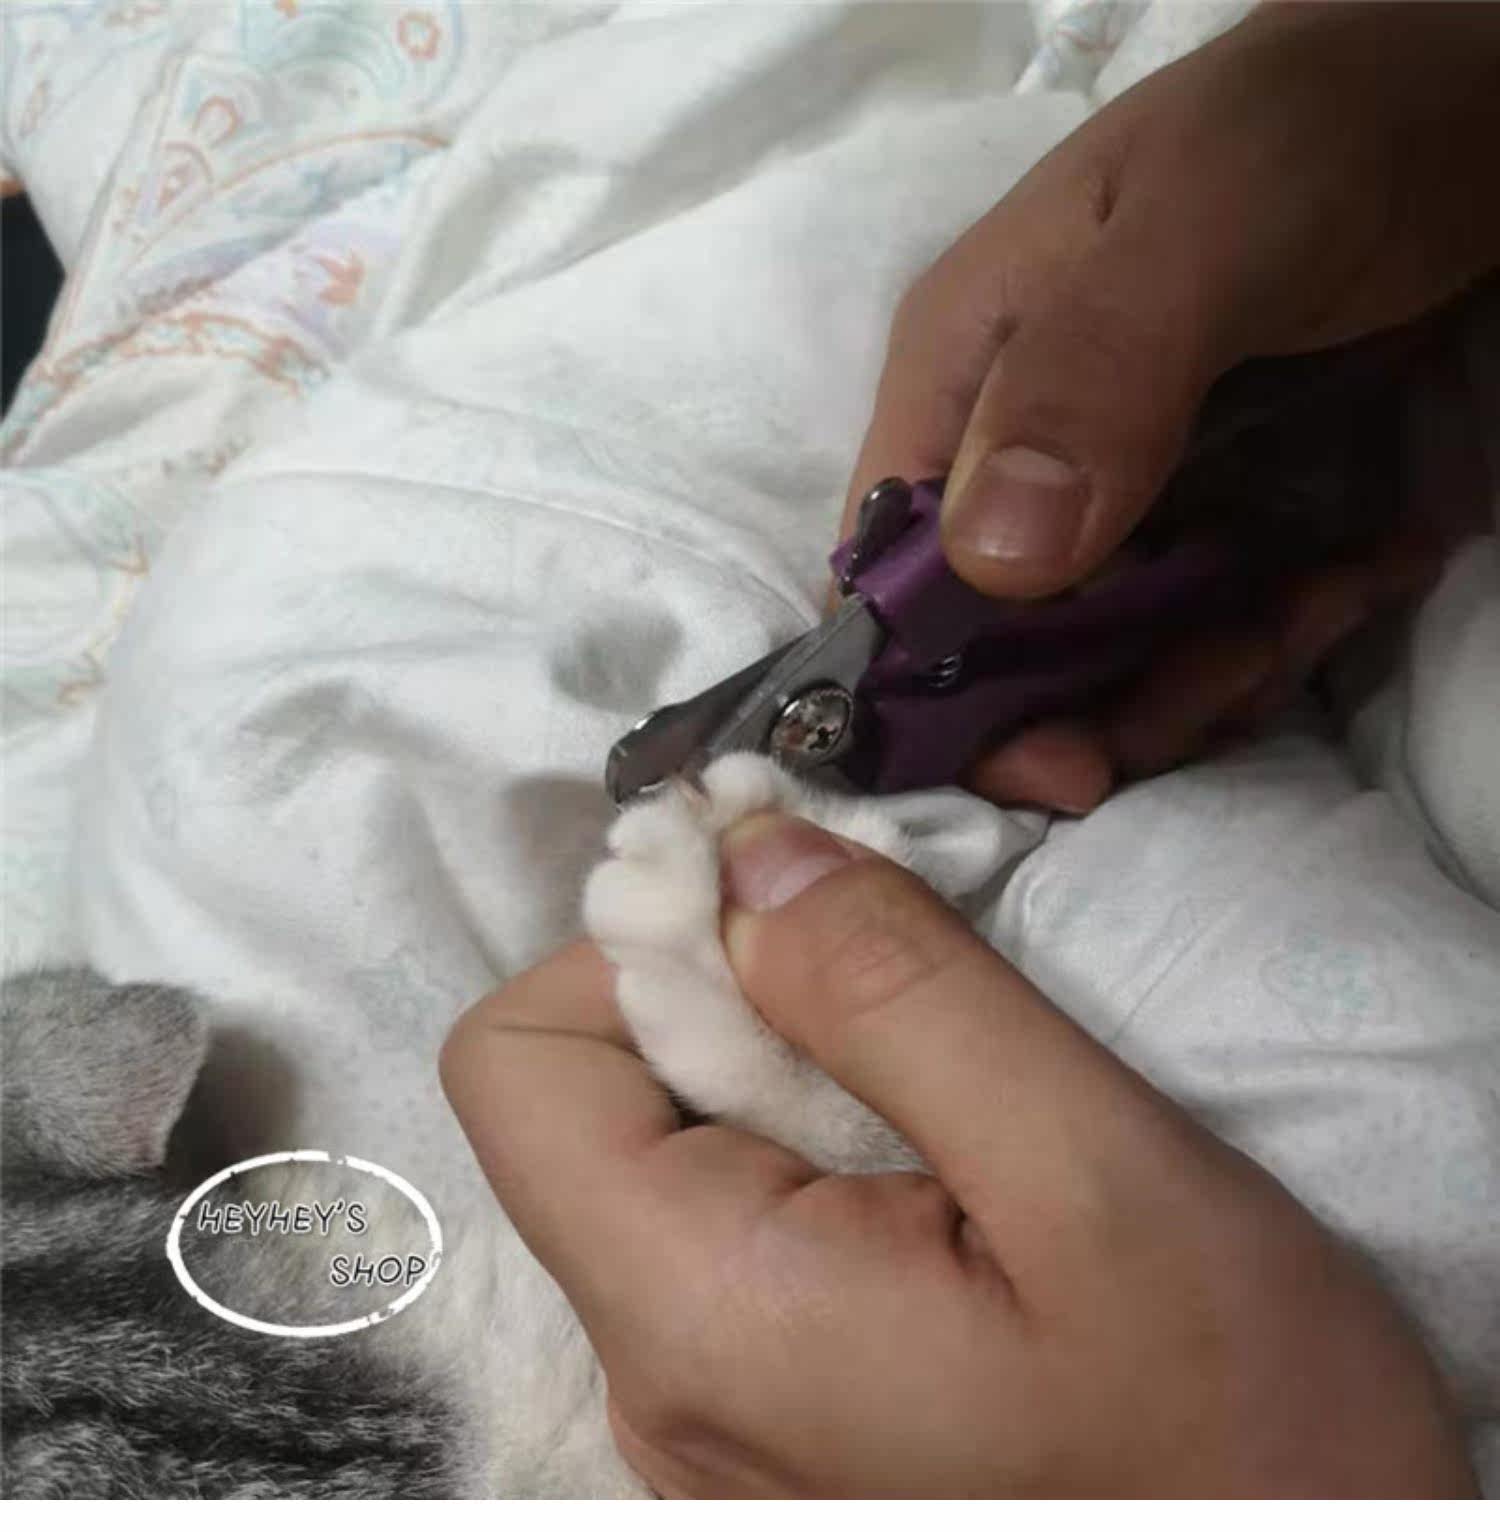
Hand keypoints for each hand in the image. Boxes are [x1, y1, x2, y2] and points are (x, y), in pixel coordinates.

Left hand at [442, 814, 1473, 1496]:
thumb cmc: (1239, 1429)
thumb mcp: (1093, 1177)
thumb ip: (895, 993)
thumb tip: (743, 854)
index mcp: (694, 1312)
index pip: (517, 1060)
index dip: (630, 943)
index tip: (784, 902)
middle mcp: (658, 1375)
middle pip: (592, 1095)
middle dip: (727, 984)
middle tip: (899, 961)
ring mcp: (711, 1407)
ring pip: (668, 1148)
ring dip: (782, 1055)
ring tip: (941, 1060)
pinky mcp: (777, 1407)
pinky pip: (733, 1220)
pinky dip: (812, 1134)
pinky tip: (938, 1147)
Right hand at [848, 0, 1499, 811]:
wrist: (1474, 94)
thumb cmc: (1324, 131)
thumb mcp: (1211, 225)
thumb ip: (1094, 377)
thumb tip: (991, 566)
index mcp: (958, 377)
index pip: (886, 578)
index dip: (943, 691)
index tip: (1063, 758)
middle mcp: (1009, 450)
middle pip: (999, 648)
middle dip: (1111, 692)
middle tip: (1238, 664)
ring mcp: (1108, 492)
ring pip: (1105, 659)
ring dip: (1211, 671)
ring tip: (1324, 596)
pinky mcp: (1199, 515)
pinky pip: (1200, 631)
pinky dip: (1274, 638)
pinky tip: (1359, 572)